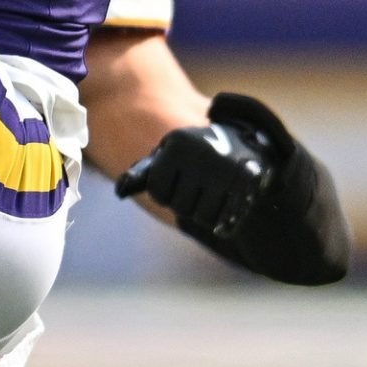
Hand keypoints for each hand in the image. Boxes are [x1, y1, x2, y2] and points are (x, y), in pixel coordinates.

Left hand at [115, 105, 271, 239]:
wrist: (242, 142)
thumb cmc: (194, 153)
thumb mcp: (168, 154)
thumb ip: (144, 173)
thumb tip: (120, 192)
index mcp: (177, 145)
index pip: (157, 191)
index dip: (163, 193)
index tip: (174, 183)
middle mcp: (201, 155)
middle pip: (180, 206)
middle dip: (184, 203)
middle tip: (194, 190)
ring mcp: (225, 170)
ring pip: (202, 218)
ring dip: (203, 214)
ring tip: (209, 197)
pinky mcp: (247, 184)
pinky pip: (225, 224)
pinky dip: (222, 225)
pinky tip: (223, 211)